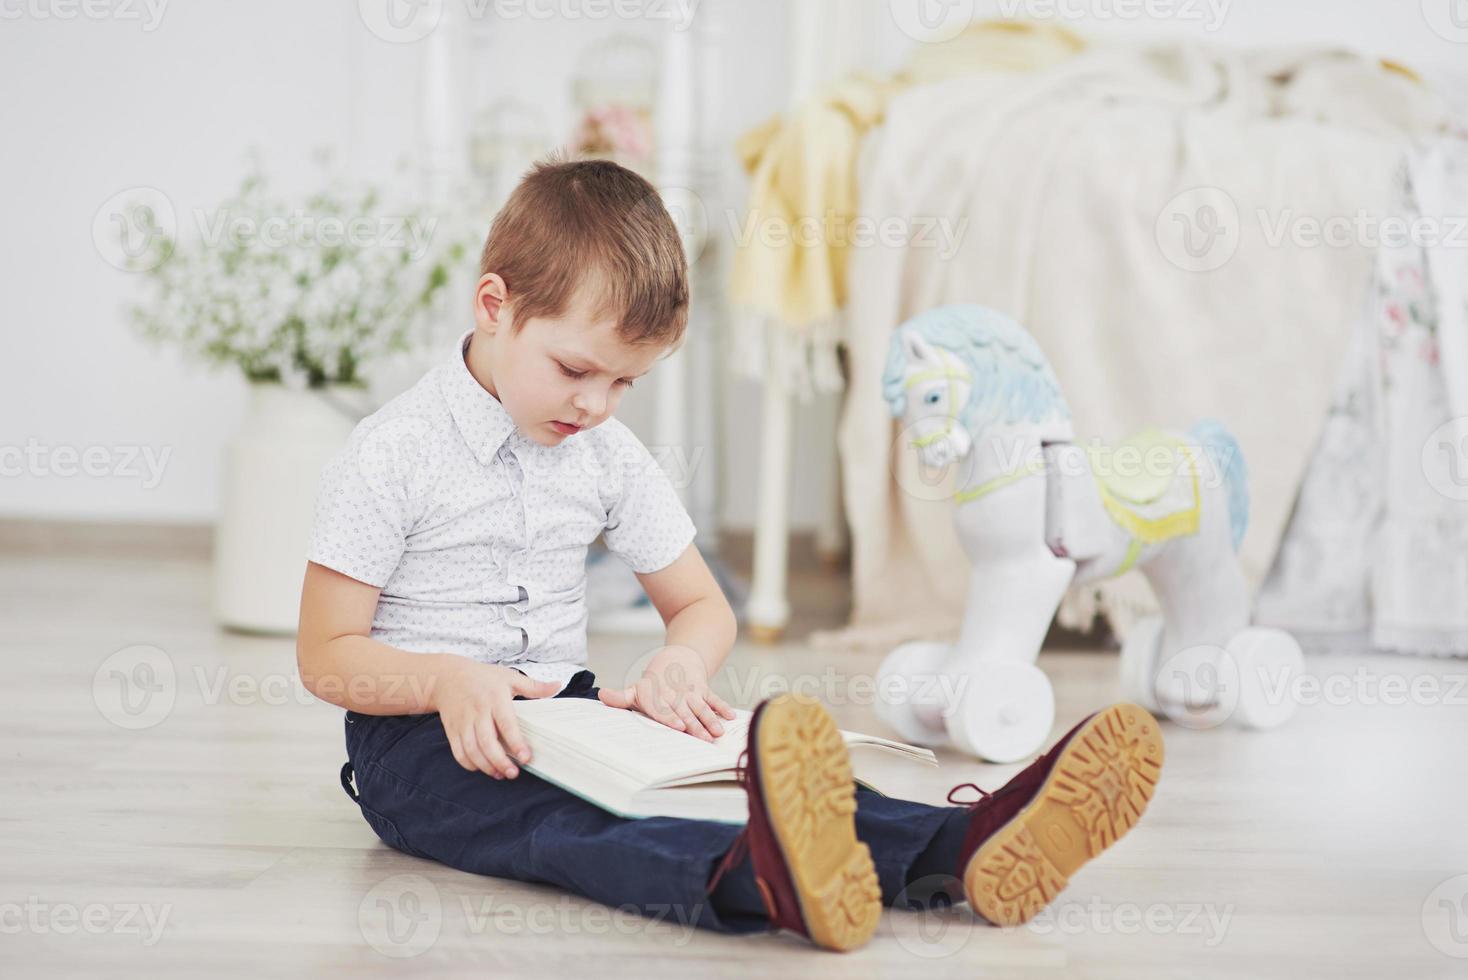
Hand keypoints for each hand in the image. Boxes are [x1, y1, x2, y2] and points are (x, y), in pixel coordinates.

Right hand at [433, 659, 561, 778]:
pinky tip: (482, 768)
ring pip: (471, 749)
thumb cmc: (482, 677)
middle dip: (500, 761)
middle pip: (486, 741)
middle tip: (513, 773)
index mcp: (495, 698)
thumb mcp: (509, 676)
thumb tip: (557, 686)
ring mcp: (463, 722)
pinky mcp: (452, 730)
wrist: (447, 677)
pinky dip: (469, 763)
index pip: (506, 724)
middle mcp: (477, 712)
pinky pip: (458, 751)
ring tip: (500, 774)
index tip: (526, 757)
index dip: (516, 742)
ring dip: (486, 765)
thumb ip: (533, 686)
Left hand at [598, 646, 736, 741]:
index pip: (663, 709)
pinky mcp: (705, 689)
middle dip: (695, 725)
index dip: (671, 717)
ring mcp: (692, 692)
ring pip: (702, 707)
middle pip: (685, 712)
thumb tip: (601, 696)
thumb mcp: (637, 689)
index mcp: (658, 697)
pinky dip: (723, 707)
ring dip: (710, 719)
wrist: (679, 657)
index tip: (678, 726)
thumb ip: (621, 698)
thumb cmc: (653, 682)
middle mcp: (676, 695)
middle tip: (703, 740)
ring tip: (718, 732)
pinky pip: (715, 698)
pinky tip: (731, 717)